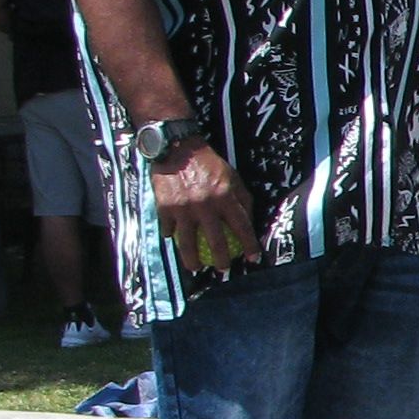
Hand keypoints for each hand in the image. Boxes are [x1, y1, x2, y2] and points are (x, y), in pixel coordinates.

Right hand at [151, 139, 256, 276]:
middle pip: (216, 241)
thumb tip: (249, 222)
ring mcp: (183, 208)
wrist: (177, 149)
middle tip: (223, 269)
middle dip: (222, 260)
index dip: (249, 245)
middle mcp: (205, 205)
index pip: (242, 226)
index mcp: (225, 197)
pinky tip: (174, 239)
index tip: (253, 259)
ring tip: (196, 268)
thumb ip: (242, 198)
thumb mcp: (232, 177)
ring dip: (192, 260)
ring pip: (188, 243)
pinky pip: (169, 229)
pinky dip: (171, 235)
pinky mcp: (164, 208)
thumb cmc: (209, 164)